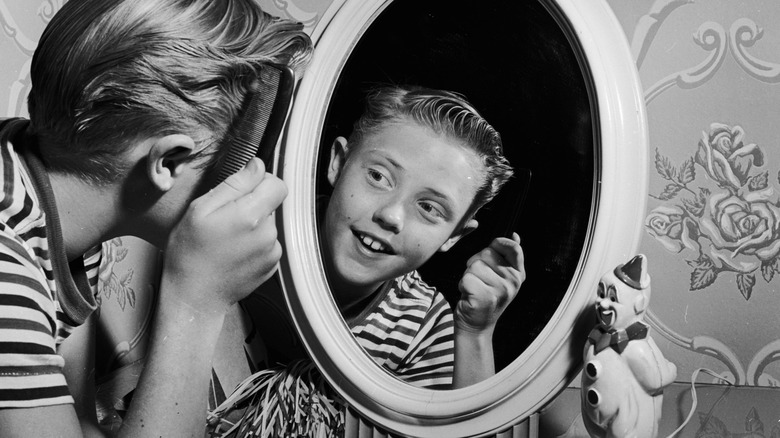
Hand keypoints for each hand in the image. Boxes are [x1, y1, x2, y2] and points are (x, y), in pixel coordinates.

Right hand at [161, 158, 286, 314]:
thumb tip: (257, 165)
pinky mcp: (272, 266)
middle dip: (252, 204)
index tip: (243, 189)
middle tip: (225, 219)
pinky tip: (234, 253)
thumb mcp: (200, 209)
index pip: (277, 184)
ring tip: (226, 240)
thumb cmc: (190, 253)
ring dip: (253, 225)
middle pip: (271, 204)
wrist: (194, 297)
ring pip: (268, 223)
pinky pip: (267, 243)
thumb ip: (234, 184)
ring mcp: (272, 252)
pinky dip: (254, 244)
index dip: (261, 181)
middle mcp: (268, 234)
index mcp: (251, 215)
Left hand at [455, 232, 524, 333]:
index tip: (490, 256)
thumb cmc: (486, 297)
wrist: (476, 326)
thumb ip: (507, 256)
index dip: (498, 244)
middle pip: (487, 252)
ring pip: (474, 265)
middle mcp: (512, 282)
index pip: (513, 247)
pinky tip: (469, 295)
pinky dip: (462, 285)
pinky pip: (466, 277)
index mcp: (518, 274)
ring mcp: (500, 290)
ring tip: (475, 288)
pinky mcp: (484, 297)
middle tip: (480, 281)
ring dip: (468, 275)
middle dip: (476, 263)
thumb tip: (515, 235)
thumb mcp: (501, 276)